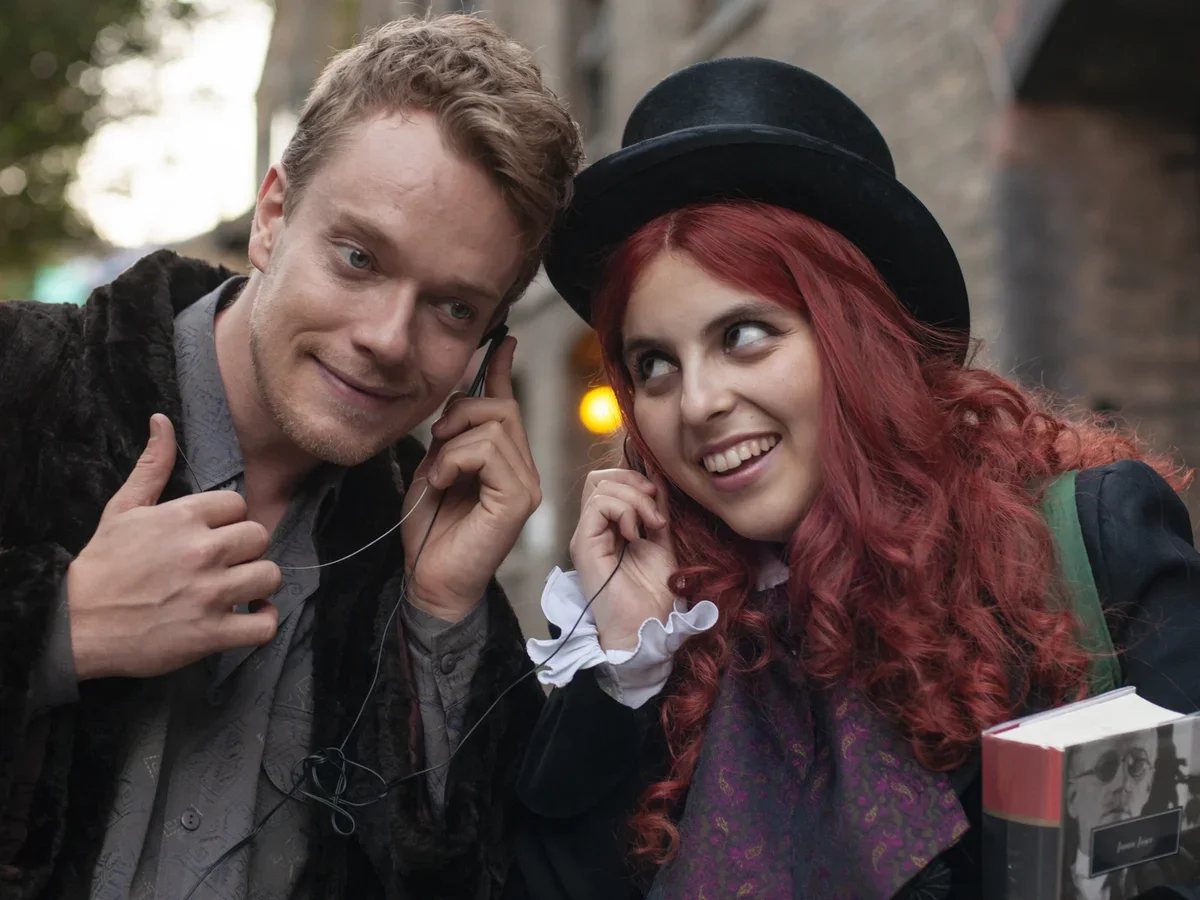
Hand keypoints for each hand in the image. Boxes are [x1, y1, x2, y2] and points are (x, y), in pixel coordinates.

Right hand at [66, 414, 281, 679]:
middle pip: (258, 536)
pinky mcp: (212, 633)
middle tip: (224, 563)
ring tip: (238, 589)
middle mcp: (202, 551)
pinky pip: (264, 626)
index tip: (212, 535)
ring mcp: (210, 594)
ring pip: (270, 575)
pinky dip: (264, 622)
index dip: (227, 520)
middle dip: (244, 549)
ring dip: (258, 584)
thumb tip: (162, 420)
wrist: (76, 624)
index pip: (237, 505)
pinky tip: (250, 616)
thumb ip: (152, 466)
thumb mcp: (123, 509)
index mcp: (183, 518)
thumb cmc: (102, 565)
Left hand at [401, 337, 540, 621]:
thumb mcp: (435, 467)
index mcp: (505, 461)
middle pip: (501, 408)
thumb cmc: (430, 530)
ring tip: (439, 473)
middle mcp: (524, 470)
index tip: (502, 340)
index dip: (501, 370)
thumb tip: (458, 399)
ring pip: (494, 426)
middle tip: (436, 443)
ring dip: (453, 444)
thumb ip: (451, 436)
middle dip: (460, 412)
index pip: (507, 405)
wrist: (429, 580)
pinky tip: (445, 483)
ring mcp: (527, 485)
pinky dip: (456, 460)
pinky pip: (489, 451)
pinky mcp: (519, 499)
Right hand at [569, 465, 675, 651]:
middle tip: (654, 508)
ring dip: (635, 499)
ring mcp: (586, 537)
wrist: (647, 627)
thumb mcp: (661, 542)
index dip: (633, 479)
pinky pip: (599, 506)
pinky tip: (636, 535)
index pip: (607, 482)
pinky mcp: (584, 545)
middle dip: (633, 482)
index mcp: (608, 528)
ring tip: (650, 526)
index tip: (657, 498)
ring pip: (600, 488)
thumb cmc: (653, 595)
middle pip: (600, 479)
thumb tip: (657, 479)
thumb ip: (656, 512)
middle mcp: (592, 530)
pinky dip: (625, 510)